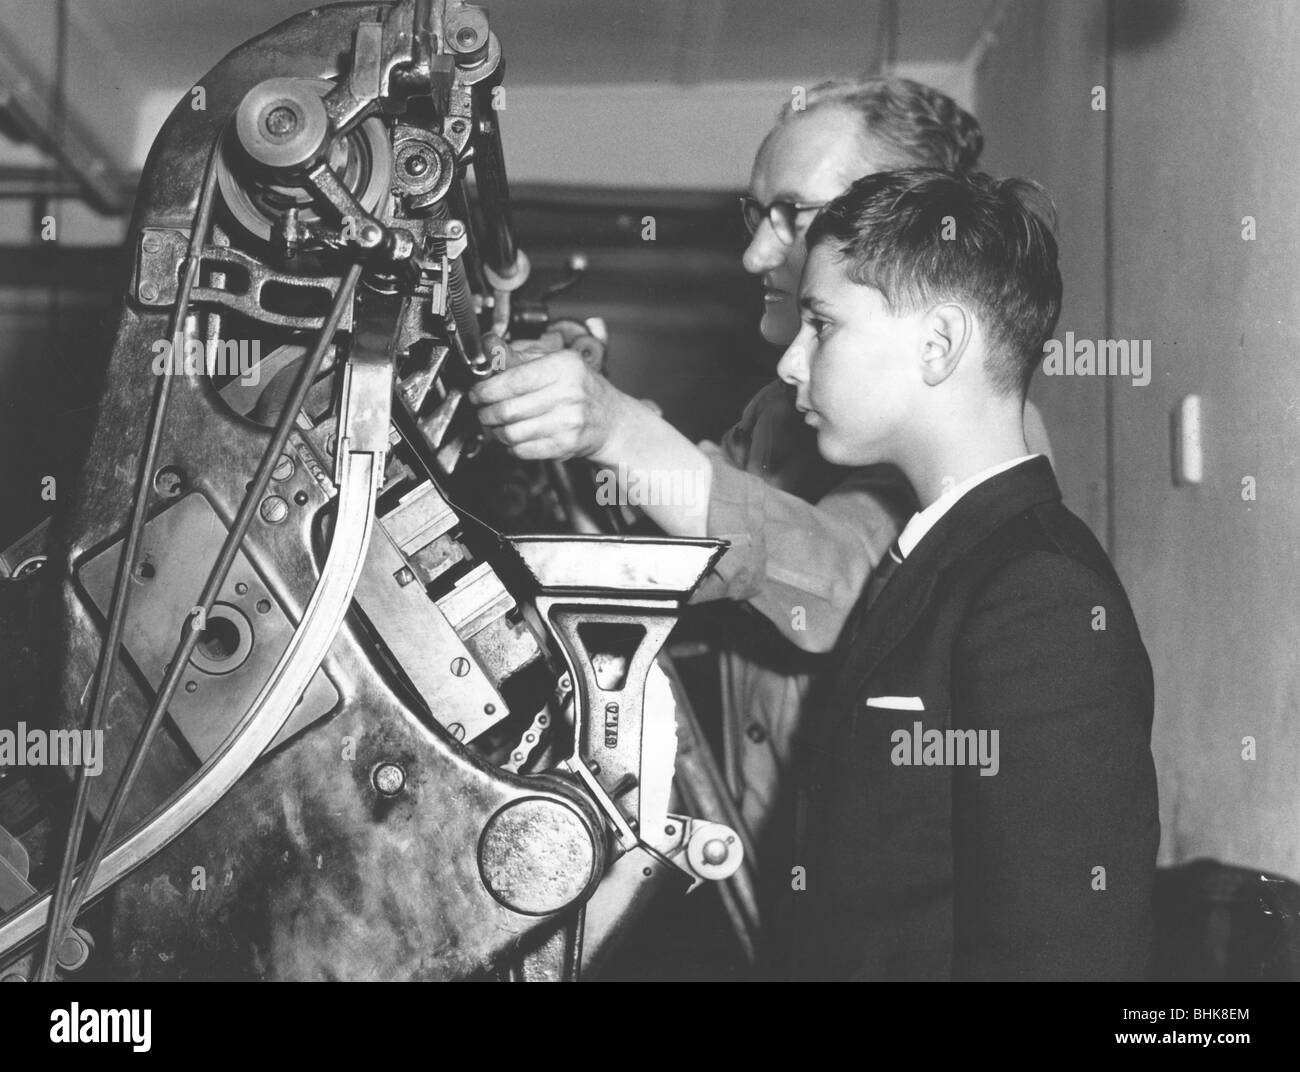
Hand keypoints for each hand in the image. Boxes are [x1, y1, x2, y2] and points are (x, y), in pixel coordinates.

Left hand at [469, 346, 622, 460]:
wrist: (612, 420)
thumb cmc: (582, 389)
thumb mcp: (555, 363)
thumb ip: (519, 357)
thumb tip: (490, 344)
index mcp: (564, 367)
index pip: (513, 380)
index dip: (487, 389)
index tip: (478, 392)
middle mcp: (569, 393)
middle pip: (508, 409)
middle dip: (487, 413)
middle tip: (484, 411)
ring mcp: (568, 421)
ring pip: (512, 433)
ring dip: (497, 432)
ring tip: (497, 426)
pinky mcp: (566, 445)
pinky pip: (524, 450)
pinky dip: (512, 446)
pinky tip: (515, 438)